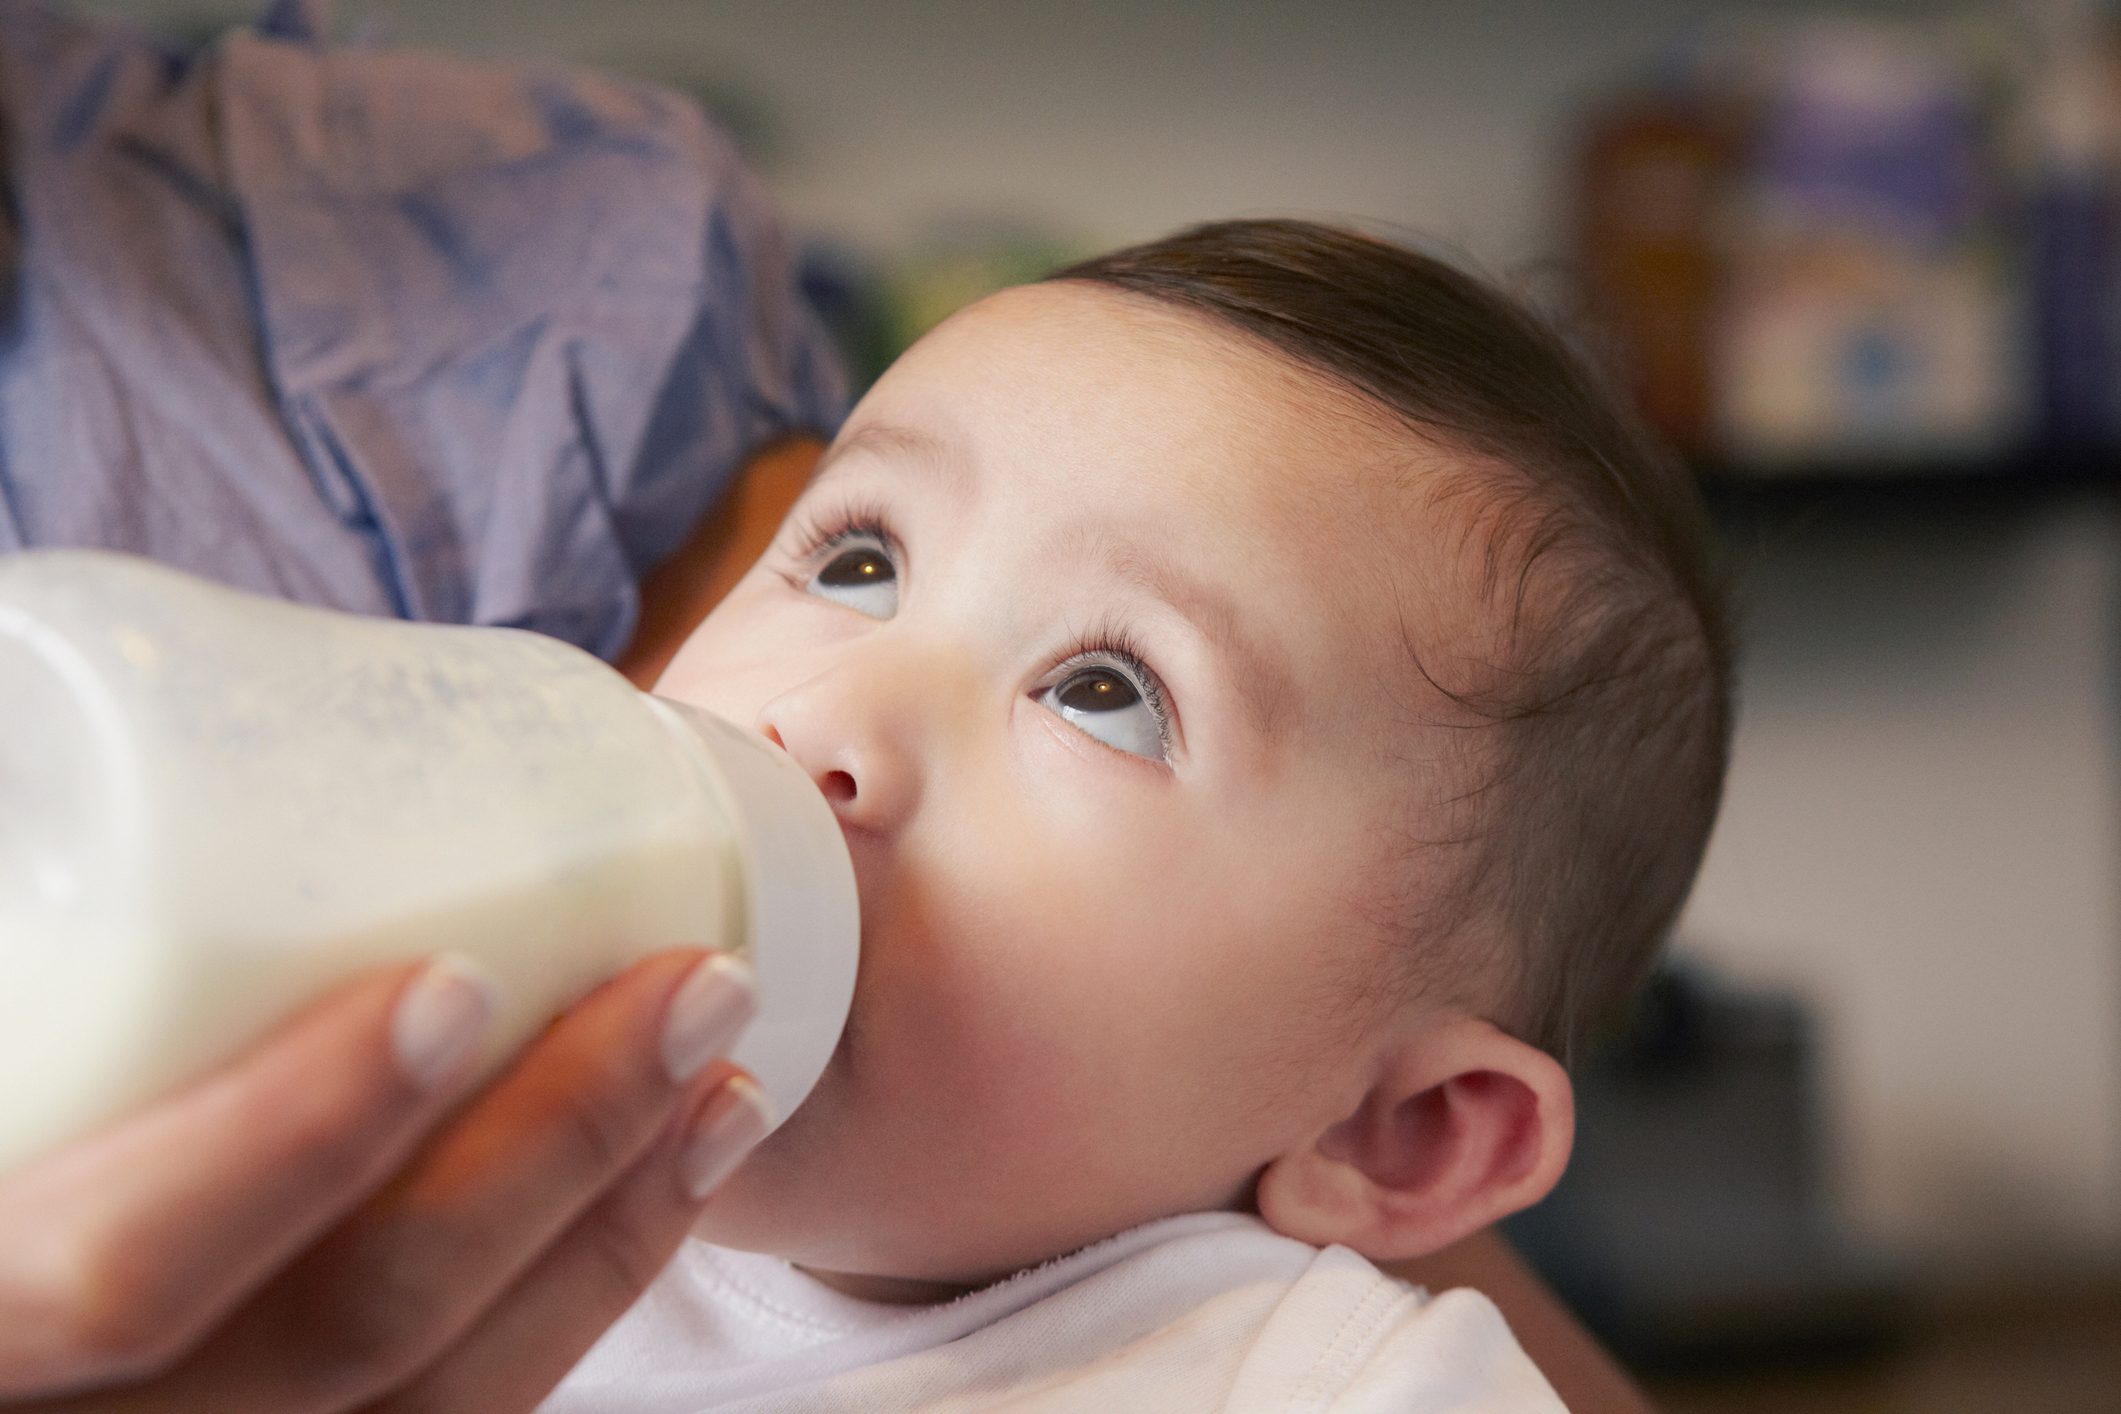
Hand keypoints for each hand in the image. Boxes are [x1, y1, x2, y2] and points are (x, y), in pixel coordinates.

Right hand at [0, 948, 768, 1411]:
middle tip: (690, 988)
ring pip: (426, 1412)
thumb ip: (1, 893)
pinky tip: (657, 1195)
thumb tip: (28, 662)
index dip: (293, 1138)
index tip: (458, 982)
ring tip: (725, 1080)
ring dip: (606, 1238)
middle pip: (337, 1344)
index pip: (110, 1274)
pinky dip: (570, 1310)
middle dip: (546, 1163)